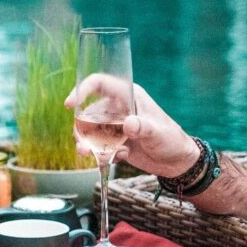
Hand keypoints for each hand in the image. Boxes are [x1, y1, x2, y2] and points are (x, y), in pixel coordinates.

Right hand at [65, 76, 199, 176]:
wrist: (177, 162)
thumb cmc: (171, 140)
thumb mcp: (158, 133)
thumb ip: (144, 128)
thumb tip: (128, 124)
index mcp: (129, 96)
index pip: (100, 84)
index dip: (82, 90)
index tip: (70, 104)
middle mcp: (118, 108)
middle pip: (88, 111)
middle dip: (81, 128)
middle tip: (82, 143)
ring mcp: (115, 126)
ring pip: (90, 131)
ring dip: (86, 143)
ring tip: (88, 154)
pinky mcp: (113, 141)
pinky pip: (97, 145)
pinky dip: (100, 154)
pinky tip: (115, 159)